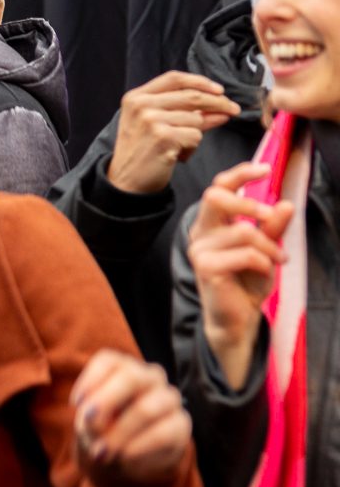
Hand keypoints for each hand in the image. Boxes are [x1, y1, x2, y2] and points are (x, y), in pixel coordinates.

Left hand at [71, 349, 192, 486]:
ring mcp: (168, 399)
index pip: (108, 361)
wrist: (125, 458)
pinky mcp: (180, 424)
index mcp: (123, 369)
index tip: (75, 403)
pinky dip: (137, 448)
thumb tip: (95, 419)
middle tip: (91, 426)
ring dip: (119, 433)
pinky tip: (124, 456)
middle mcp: (149, 377)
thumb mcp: (89, 423)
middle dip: (106, 403)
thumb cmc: (103, 430)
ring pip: (146, 409)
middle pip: (132, 378)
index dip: (89, 381)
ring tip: (103, 452)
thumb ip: (90, 416)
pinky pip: (162, 433)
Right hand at [105, 71, 240, 194]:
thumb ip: (183, 111)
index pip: (175, 78)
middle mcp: (141, 105)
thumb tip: (221, 107)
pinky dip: (191, 148)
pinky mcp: (163, 137)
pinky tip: (177, 156)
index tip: (219, 90)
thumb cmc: (142, 152)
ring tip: (179, 147)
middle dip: (218, 103)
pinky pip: (195, 136)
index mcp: (136, 97)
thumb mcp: (155, 124)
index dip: (201, 82)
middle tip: (233, 110)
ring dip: (196, 134)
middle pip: (192, 96)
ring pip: (196, 119)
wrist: (126, 182)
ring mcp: (151, 120)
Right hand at [188, 160, 292, 389]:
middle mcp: (200, 233)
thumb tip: (286, 204)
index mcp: (212, 224)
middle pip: (216, 197)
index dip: (239, 174)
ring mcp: (199, 250)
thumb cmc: (247, 281)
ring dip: (269, 247)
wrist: (238, 317)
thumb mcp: (267, 249)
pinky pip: (245, 254)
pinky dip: (263, 261)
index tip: (265, 169)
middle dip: (249, 204)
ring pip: (243, 231)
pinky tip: (264, 271)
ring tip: (277, 260)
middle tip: (271, 217)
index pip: (218, 188)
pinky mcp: (205, 267)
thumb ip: (273, 227)